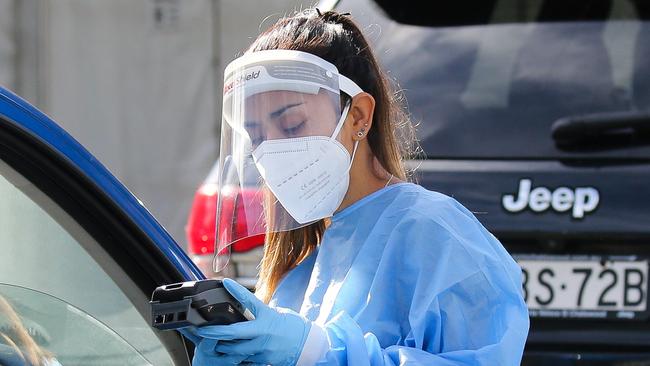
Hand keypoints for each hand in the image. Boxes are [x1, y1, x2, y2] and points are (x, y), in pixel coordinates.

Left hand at [191, 278, 310, 365]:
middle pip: (233, 333)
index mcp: (268, 317)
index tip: (225, 282)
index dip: (236, 290)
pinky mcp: (263, 360)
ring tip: (213, 344)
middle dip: (214, 332)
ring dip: (223, 347)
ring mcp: (262, 349)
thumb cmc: (294, 327)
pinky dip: (236, 357)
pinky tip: (230, 355)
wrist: (309, 346)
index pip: (249, 300)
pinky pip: (244, 360)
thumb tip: (246, 308)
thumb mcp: (277, 314)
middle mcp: (263, 333)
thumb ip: (260, 313)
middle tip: (201, 330)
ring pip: (235, 350)